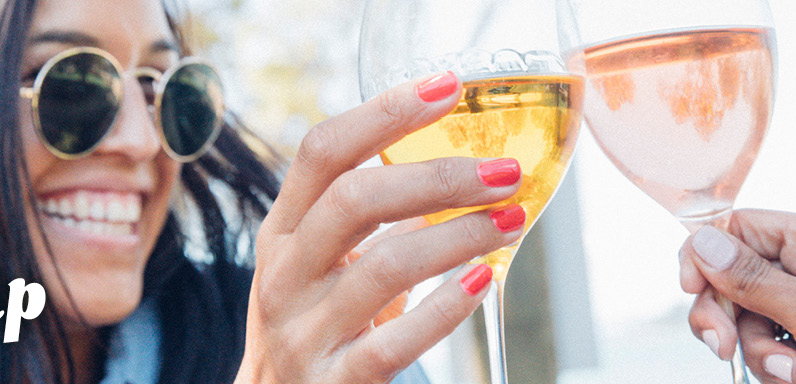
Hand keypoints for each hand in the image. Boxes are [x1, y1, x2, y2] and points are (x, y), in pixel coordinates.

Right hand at [236, 72, 524, 382]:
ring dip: (457, 237)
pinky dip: (444, 309)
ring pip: (383, 268)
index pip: (323, 151)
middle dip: (438, 177)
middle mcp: (285, 275)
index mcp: (284, 232)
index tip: (448, 86)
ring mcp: (303, 331)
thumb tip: (457, 165)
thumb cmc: (318, 327)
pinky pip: (391, 343)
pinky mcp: (332, 383)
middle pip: (353, 200)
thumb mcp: (325, 264)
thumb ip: (371, 219)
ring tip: (510, 221)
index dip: (385, 112)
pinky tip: (482, 281)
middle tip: (504, 172)